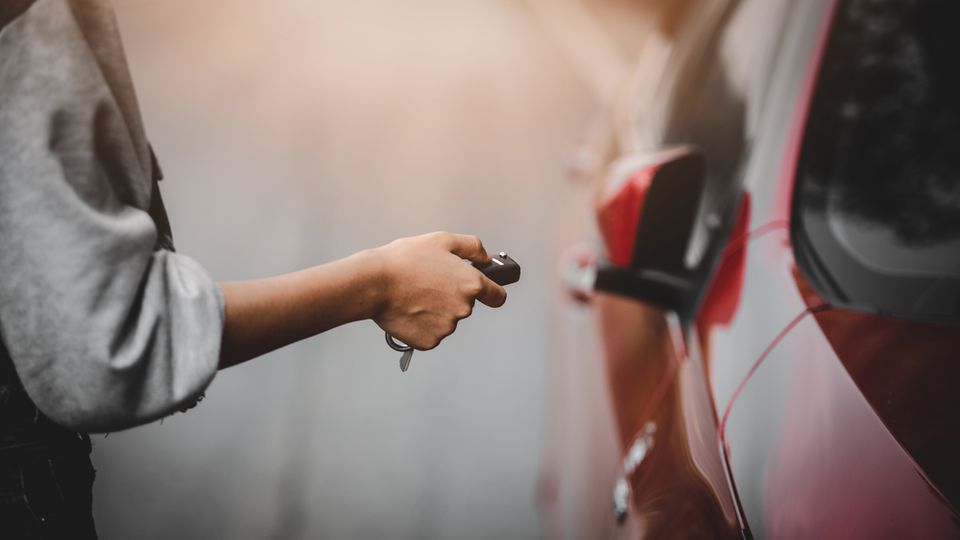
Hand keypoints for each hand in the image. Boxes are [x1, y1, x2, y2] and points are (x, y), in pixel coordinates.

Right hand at [371, 231, 506, 349]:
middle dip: (450, 296)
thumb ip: (472, 247)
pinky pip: (430, 333)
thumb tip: (485, 257)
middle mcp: (464, 308)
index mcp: (471, 284)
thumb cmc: (404, 260)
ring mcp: (447, 327)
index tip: (488, 293)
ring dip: (435, 311)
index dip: (492, 292)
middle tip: (428, 283)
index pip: (497, 296)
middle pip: (465, 305)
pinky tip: (409, 309)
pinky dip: (421, 325)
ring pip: (446, 320)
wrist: (374, 283)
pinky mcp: (430, 341)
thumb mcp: (442, 240)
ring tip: (414, 294)